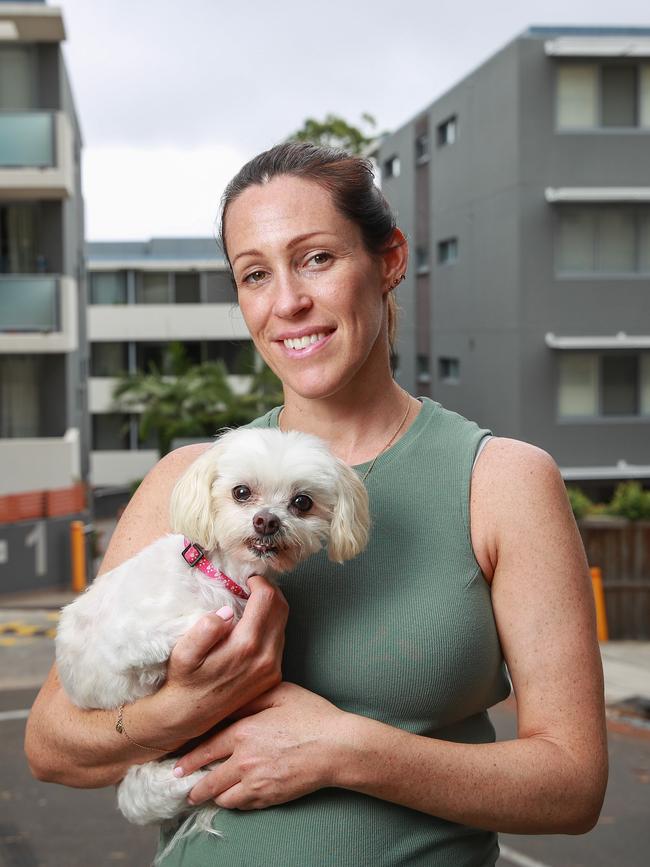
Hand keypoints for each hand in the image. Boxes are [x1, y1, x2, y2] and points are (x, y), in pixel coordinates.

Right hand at [159, 576, 288, 742]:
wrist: (189, 716)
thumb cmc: (185, 681)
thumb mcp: (184, 653)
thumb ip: (205, 629)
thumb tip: (227, 612)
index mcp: (246, 646)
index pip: (267, 599)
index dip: (259, 582)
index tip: (246, 580)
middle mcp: (266, 657)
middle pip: (281, 608)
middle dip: (268, 591)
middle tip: (250, 587)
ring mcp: (273, 668)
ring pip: (283, 623)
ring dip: (270, 608)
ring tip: (249, 605)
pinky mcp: (273, 676)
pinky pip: (279, 640)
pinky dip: (270, 626)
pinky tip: (251, 627)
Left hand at [173, 682, 349, 809]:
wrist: (337, 748)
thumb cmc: (311, 715)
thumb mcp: (279, 693)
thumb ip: (249, 698)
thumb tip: (227, 703)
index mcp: (243, 731)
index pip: (205, 749)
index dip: (188, 759)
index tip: (177, 766)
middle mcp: (244, 761)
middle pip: (208, 780)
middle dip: (193, 786)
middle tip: (184, 787)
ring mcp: (256, 783)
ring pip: (222, 797)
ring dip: (212, 796)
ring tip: (204, 795)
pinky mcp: (269, 798)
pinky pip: (242, 806)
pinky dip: (233, 803)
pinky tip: (231, 798)